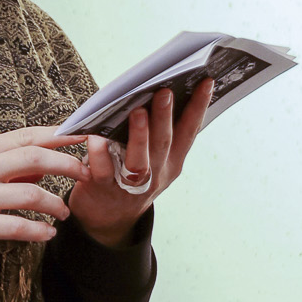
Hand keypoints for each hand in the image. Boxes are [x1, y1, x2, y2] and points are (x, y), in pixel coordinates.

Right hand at [0, 126, 88, 263]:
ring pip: (31, 193)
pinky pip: (17, 226)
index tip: (82, 135)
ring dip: (56, 203)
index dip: (58, 135)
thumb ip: (0, 165)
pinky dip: (38, 231)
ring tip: (64, 212)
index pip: (26, 136)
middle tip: (84, 174)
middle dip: (68, 164)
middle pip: (35, 157)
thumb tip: (39, 167)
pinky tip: (47, 234)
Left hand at [69, 79, 213, 247]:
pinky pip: (101, 169)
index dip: (198, 108)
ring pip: (138, 161)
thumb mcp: (155, 161)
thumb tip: (165, 92)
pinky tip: (95, 135)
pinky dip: (97, 151)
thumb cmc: (129, 177)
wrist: (107, 219)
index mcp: (171, 162)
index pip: (189, 131)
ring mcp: (130, 184)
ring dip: (139, 136)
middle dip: (165, 117)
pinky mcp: (102, 188)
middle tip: (165, 92)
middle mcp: (155, 174)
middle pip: (163, 144)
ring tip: (138, 112)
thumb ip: (161, 134)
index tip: (206, 82)